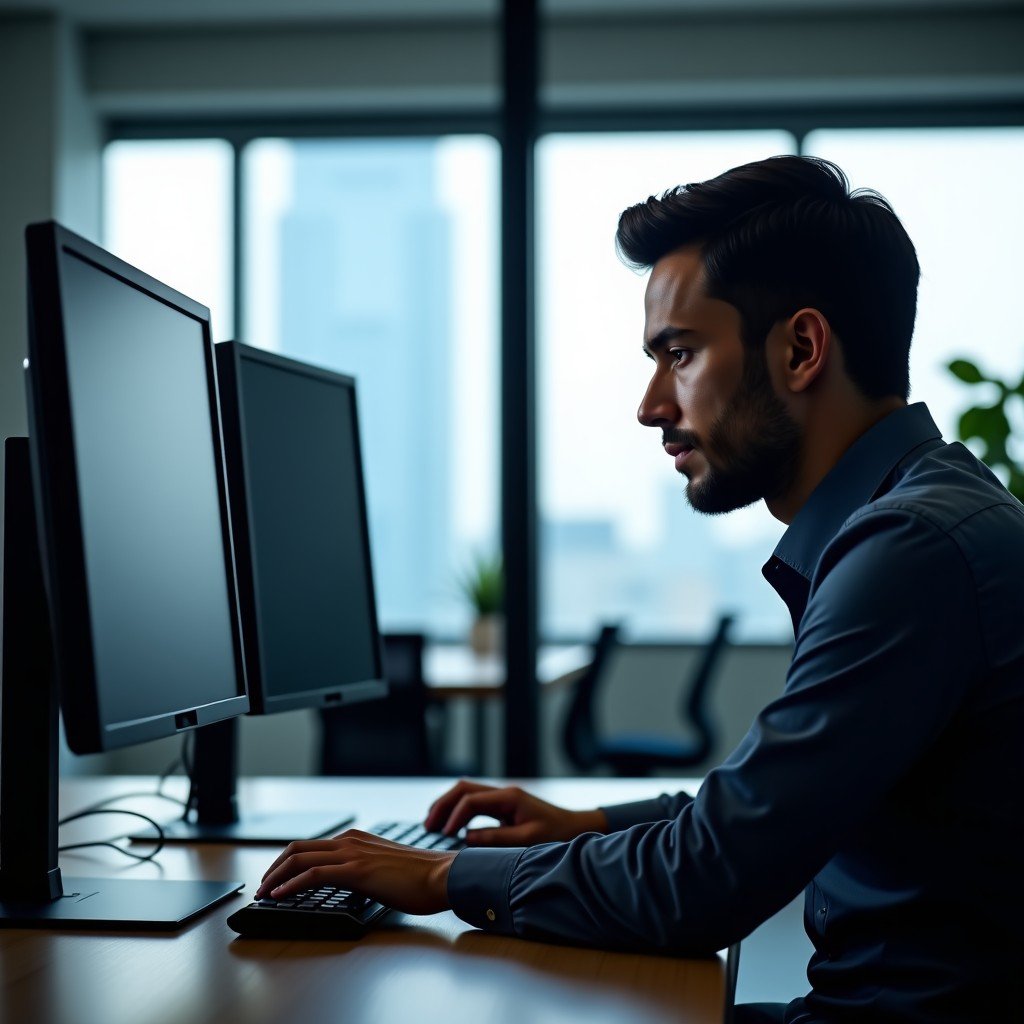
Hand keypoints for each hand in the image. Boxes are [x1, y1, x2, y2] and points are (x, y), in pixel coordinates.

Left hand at [254, 829, 455, 914]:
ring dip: (275, 877)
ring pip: (300, 859)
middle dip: (274, 867)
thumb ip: (366, 869)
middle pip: (298, 848)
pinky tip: (279, 896)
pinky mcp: (356, 871)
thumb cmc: (421, 878)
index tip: (275, 879)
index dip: (287, 862)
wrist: (443, 876)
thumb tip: (352, 883)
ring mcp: (352, 854)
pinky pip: (312, 875)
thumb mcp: (385, 868)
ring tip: (263, 893)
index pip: (311, 846)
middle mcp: (350, 841)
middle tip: (262, 887)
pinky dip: (290, 885)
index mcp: (357, 839)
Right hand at [424, 779, 607, 846]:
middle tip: (428, 825)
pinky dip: (459, 812)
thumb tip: (466, 839)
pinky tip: (452, 828)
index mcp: (508, 797)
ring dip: (448, 806)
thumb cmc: (556, 834)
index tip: (445, 835)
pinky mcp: (504, 806)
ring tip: (432, 825)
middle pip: (463, 789)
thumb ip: (496, 838)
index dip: (454, 816)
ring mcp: (502, 798)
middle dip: (443, 805)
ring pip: (466, 793)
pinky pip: (475, 804)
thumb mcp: (527, 840)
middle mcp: (503, 793)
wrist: (575, 828)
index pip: (471, 800)